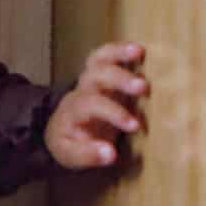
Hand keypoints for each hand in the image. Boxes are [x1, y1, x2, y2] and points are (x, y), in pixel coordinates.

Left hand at [44, 44, 148, 171]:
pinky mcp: (104, 75)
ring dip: (118, 53)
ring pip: (99, 59)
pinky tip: (140, 49)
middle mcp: (82, 90)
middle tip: (143, 87)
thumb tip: (111, 153)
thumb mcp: (71, 156)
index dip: (114, 113)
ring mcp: (92, 79)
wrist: (61, 128)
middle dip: (119, 79)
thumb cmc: (70, 142)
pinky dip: (120, 49)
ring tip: (140, 51)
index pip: (91, 105)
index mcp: (73, 110)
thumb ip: (88, 155)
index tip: (135, 126)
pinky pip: (107, 56)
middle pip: (95, 76)